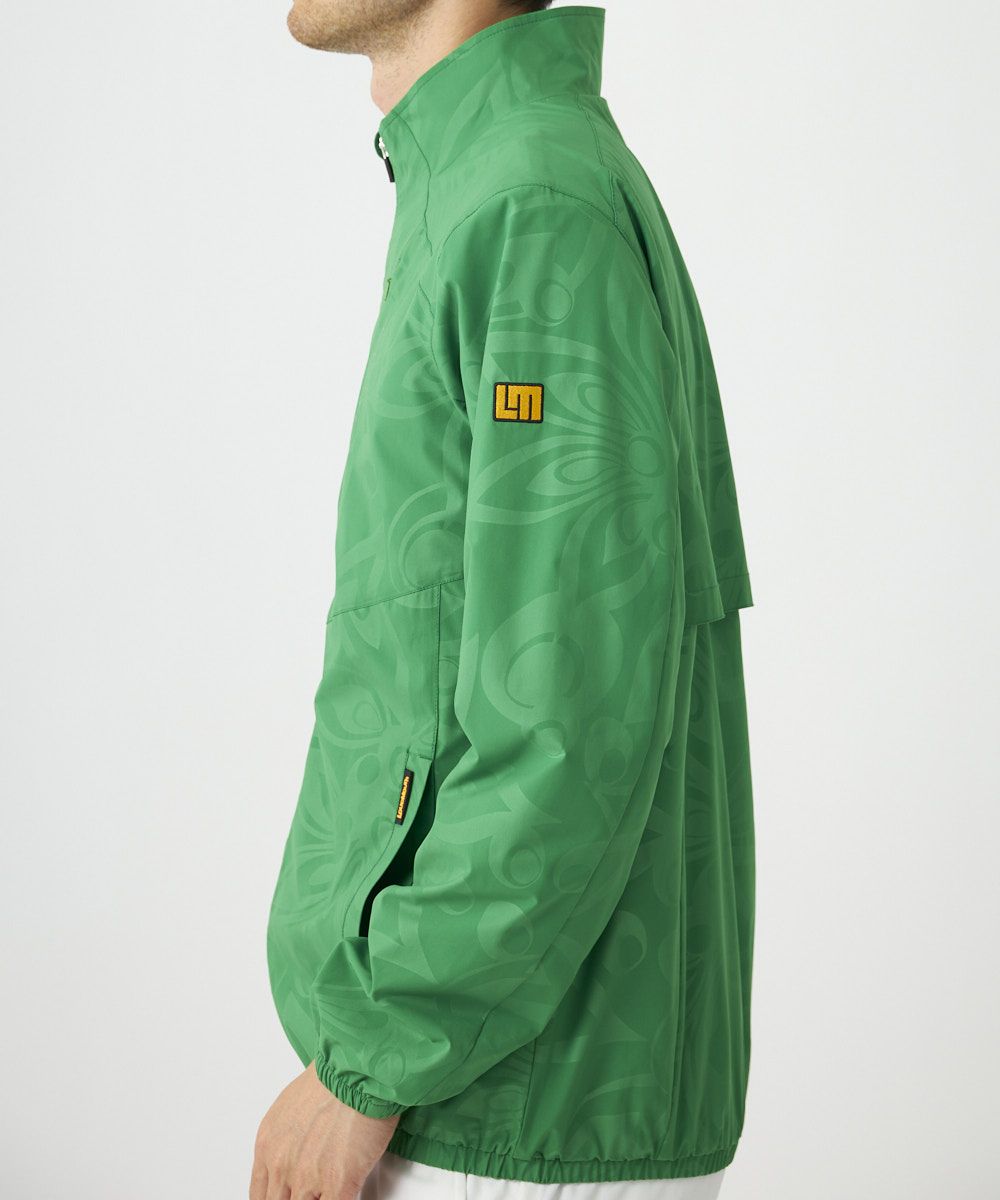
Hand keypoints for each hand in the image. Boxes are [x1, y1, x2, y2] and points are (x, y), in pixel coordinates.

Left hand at [250, 1061, 400, 1199]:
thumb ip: (288, 1139)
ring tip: (325, 1192)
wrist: (357, 1068)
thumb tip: (297, 1155)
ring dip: (315, 1199)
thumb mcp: (292, 1105)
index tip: (285, 1196)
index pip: (259, 1195)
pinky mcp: (338, 1182)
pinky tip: (343, 1194)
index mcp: (268, 1145)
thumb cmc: (333, 1076)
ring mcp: (308, 1177)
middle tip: (308, 1192)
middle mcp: (282, 1164)